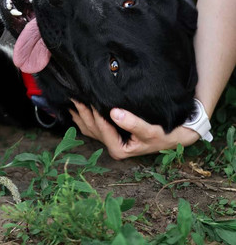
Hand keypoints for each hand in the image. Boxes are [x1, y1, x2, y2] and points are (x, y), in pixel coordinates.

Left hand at [69, 100, 199, 159]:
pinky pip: (93, 127)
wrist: (173, 136)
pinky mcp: (111, 135)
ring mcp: (110, 141)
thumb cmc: (162, 135)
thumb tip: (115, 113)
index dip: (95, 114)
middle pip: (92, 128)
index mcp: (118, 149)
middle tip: (75, 95)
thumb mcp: (150, 130)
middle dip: (83, 112)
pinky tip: (77, 108)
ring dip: (81, 114)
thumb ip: (133, 123)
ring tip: (72, 99)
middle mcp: (112, 147)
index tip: (89, 99)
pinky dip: (84, 118)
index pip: (102, 129)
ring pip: (90, 128)